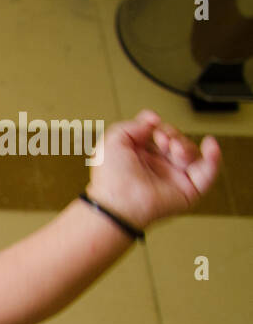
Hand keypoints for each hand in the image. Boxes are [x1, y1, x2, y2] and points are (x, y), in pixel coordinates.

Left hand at [87, 110, 221, 230]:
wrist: (118, 202)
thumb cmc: (110, 179)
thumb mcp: (112, 141)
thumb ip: (132, 125)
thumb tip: (152, 120)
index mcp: (141, 157)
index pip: (160, 135)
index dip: (160, 127)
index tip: (153, 125)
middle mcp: (158, 167)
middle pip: (178, 142)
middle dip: (172, 135)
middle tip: (162, 138)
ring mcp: (173, 178)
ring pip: (192, 154)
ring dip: (185, 146)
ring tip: (173, 148)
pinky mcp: (188, 190)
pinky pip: (208, 172)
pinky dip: (214, 157)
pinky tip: (210, 146)